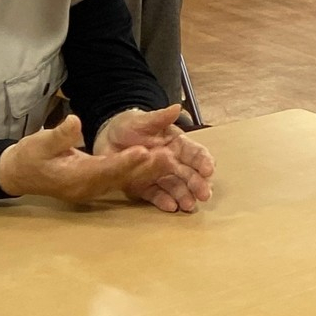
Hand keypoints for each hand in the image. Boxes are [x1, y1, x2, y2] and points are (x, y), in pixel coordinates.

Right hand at [0, 116, 182, 204]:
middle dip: (144, 168)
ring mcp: (91, 190)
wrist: (17, 174)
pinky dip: (137, 173)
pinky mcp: (95, 186)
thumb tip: (74, 122)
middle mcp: (86, 187)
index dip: (124, 161)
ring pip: (123, 180)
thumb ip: (59, 135)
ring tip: (169, 159)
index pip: (103, 169)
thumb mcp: (39, 143)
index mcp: (73, 178)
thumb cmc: (28, 156)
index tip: (144, 150)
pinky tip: (156, 164)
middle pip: (119, 177)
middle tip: (168, 156)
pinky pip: (120, 181)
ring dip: (146, 171)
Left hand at [92, 104, 214, 212]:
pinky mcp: (143, 187)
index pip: (195, 153)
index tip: (209, 170)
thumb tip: (177, 108)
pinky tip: (171, 207)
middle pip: (189, 173)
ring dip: (184, 196)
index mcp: (176, 144)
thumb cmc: (129, 126)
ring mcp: (158, 176)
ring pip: (175, 187)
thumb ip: (159, 117)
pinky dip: (163, 201)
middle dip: (198, 184)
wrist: (106, 139)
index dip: (203, 161)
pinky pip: (155, 195)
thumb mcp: (142, 120)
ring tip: (188, 206)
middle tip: (204, 195)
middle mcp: (171, 162)